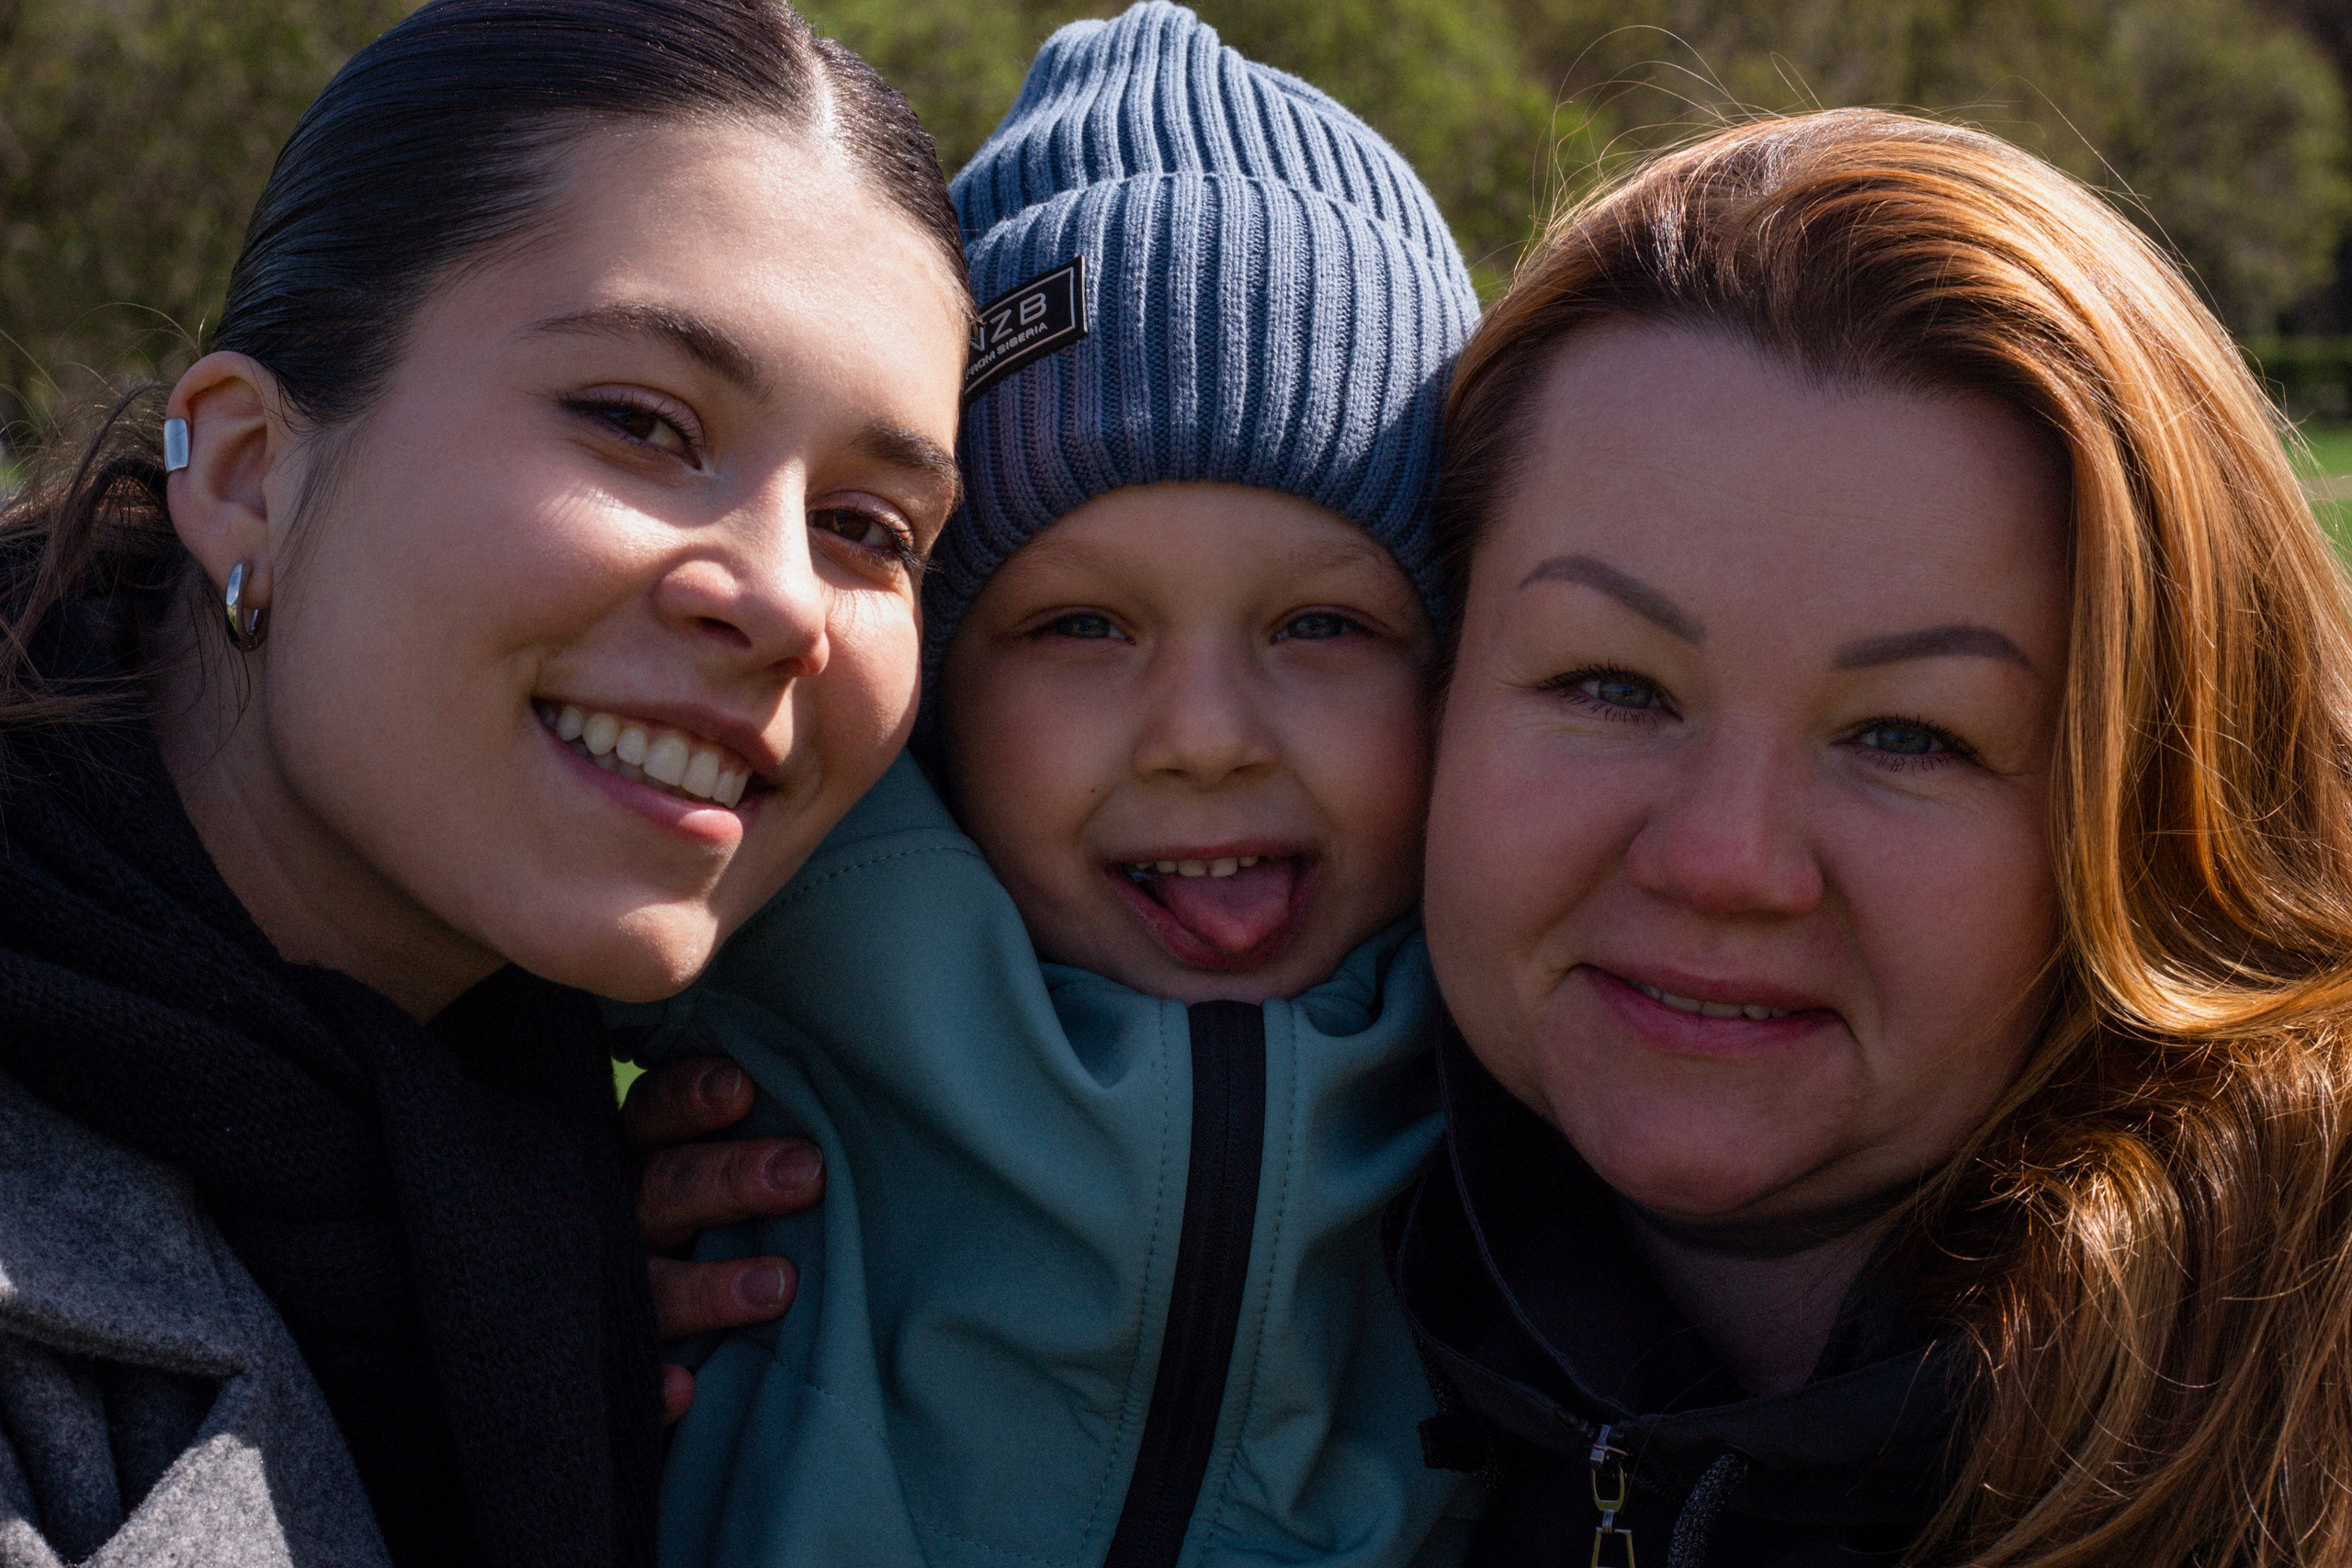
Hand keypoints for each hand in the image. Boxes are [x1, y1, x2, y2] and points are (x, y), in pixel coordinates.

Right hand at [625, 1057, 823, 1422]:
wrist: (620, 1329)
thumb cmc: (702, 1219)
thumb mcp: (706, 1168)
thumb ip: (745, 1140)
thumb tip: (826, 1124)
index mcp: (635, 1156)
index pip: (653, 1114)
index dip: (690, 1098)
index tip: (742, 1088)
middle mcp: (615, 1218)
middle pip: (662, 1187)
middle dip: (731, 1179)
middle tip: (807, 1173)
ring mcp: (605, 1295)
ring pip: (648, 1286)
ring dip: (705, 1288)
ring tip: (780, 1285)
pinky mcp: (615, 1365)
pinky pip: (625, 1380)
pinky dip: (649, 1387)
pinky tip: (685, 1388)